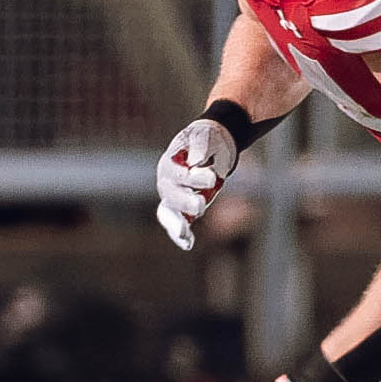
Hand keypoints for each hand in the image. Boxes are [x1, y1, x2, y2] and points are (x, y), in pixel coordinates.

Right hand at [155, 116, 240, 250]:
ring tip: (184, 236)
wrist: (212, 146)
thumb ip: (200, 146)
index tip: (212, 177)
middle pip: (171, 197)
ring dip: (177, 225)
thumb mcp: (205, 137)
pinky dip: (182, 235)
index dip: (192, 178)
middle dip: (184, 202)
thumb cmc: (206, 139)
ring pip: (170, 214)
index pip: (177, 175)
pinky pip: (179, 224)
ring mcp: (175, 198)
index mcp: (169, 164)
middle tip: (200, 205)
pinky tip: (188, 244)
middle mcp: (168, 183)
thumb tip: (197, 160)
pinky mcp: (184, 209)